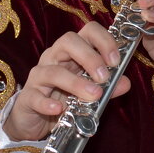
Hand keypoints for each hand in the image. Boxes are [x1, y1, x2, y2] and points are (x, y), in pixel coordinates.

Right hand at [3, 23, 129, 141]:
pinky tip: (58, 109)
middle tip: (104, 77)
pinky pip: (35, 96)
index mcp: (72, 52)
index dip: (104, 40)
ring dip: (75, 82)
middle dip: (89, 57)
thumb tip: (126, 83)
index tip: (116, 60)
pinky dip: (47, 103)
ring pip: (53, 70)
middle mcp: (53, 58)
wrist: (34, 120)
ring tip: (93, 95)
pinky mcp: (27, 97)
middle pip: (68, 41)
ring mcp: (39, 76)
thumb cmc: (63, 99)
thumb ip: (108, 87)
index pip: (87, 31)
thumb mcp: (89, 92)